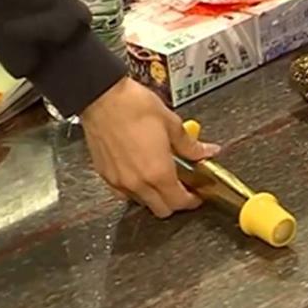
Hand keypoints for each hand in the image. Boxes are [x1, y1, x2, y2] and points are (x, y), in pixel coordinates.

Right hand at [80, 77, 219, 217]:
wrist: (102, 97)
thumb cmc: (134, 107)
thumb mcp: (171, 124)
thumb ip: (190, 145)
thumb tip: (205, 152)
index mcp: (158, 172)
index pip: (179, 202)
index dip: (192, 201)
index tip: (197, 195)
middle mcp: (137, 183)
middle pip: (161, 209)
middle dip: (175, 202)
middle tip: (183, 187)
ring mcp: (119, 181)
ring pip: (142, 203)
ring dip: (155, 197)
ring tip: (162, 177)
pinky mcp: (105, 175)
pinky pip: (123, 194)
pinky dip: (136, 190)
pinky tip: (141, 173)